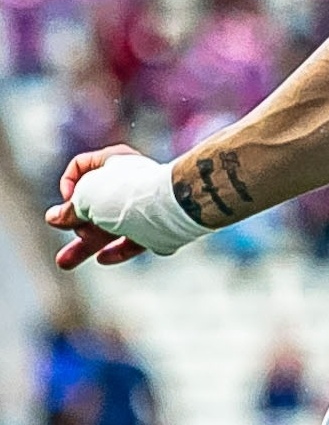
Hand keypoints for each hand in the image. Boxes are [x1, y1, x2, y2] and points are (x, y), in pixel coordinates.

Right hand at [46, 145, 148, 268]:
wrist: (177, 206)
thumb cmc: (127, 194)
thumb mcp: (88, 198)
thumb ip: (71, 210)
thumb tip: (54, 218)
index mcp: (115, 161)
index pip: (81, 168)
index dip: (69, 184)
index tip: (67, 200)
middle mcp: (131, 181)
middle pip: (95, 203)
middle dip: (72, 225)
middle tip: (57, 238)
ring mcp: (146, 205)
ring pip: (112, 226)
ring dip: (87, 244)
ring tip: (64, 263)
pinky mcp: (160, 226)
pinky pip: (135, 239)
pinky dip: (118, 249)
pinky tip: (103, 258)